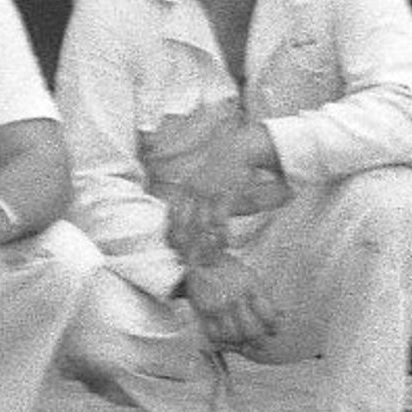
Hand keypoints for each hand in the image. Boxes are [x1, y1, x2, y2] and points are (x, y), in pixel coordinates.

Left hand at [148, 105, 286, 256]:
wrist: (240, 147)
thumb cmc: (224, 168)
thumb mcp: (205, 181)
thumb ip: (200, 198)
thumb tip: (199, 217)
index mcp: (185, 188)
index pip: (172, 215)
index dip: (173, 234)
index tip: (175, 250)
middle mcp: (191, 191)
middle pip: (183, 224)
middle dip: (185, 246)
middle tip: (189, 264)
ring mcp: (207, 193)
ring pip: (201, 226)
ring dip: (205, 246)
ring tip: (207, 263)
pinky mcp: (223, 194)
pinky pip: (220, 219)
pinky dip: (221, 235)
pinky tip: (225, 246)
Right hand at [184, 259, 280, 352]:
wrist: (199, 256)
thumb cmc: (229, 268)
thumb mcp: (251, 276)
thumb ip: (265, 297)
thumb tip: (281, 316)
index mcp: (251, 287)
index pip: (269, 317)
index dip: (272, 328)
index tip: (271, 330)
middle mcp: (236, 297)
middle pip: (252, 331)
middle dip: (257, 340)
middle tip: (257, 342)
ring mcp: (218, 304)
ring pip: (233, 336)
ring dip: (238, 342)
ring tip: (241, 342)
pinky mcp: (203, 309)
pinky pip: (213, 333)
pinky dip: (220, 340)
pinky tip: (225, 338)